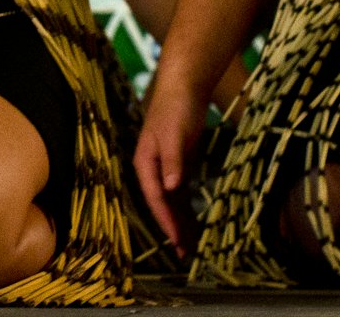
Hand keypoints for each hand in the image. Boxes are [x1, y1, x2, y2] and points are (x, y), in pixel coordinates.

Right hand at [133, 62, 207, 253]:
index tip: (176, 240)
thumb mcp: (175, 134)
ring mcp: (166, 167)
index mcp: (145, 162)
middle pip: (161, 204)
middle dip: (171, 228)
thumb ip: (173, 161)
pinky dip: (186, 208)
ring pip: (171, 201)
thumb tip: (170, 187)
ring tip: (190, 246)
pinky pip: (181, 193)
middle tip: (184, 254)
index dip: (165, 220)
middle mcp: (153, 168)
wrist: (184, 85)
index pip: (154, 198)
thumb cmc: (176, 108)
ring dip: (179, 222)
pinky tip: (194, 222)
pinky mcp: (179, 163)